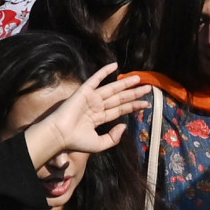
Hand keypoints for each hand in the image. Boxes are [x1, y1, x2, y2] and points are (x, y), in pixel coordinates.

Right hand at [25, 62, 148, 165]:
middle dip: (134, 93)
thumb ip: (113, 137)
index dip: (133, 106)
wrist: (60, 135)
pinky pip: (95, 79)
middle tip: (148, 88)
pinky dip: (104, 71)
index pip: (120, 110)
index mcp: (99, 118)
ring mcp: (91, 98)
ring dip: (125, 83)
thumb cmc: (77, 141)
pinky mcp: (84, 91)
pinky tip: (115, 65)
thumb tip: (124, 126)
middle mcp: (97, 106)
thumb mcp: (100, 144)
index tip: (146, 103)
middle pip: (120, 98)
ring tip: (139, 78)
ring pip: (112, 89)